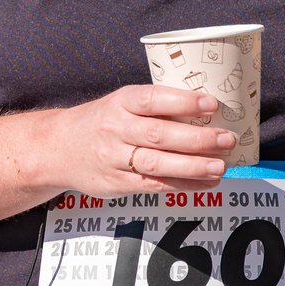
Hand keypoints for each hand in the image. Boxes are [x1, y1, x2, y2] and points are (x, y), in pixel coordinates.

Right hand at [38, 84, 234, 198]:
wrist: (58, 149)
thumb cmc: (102, 121)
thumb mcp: (120, 103)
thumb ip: (154, 107)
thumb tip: (207, 111)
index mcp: (119, 102)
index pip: (152, 99)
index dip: (183, 102)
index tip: (211, 104)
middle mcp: (115, 129)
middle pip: (159, 135)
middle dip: (196, 139)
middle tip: (226, 139)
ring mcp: (114, 158)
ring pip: (157, 164)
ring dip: (193, 166)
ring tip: (220, 166)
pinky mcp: (117, 183)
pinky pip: (154, 185)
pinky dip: (183, 184)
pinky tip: (205, 182)